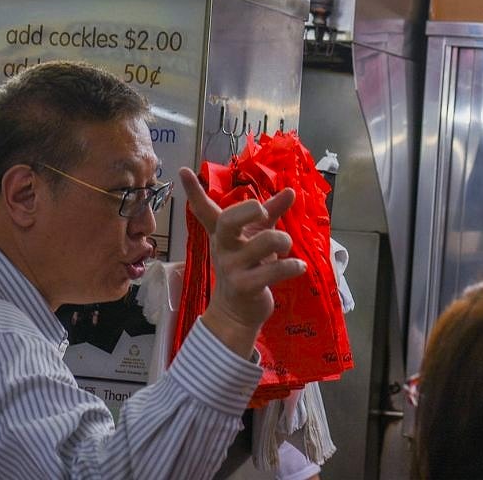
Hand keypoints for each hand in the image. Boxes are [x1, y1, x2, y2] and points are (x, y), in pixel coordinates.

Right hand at [180, 167, 306, 357]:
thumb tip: (291, 191)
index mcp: (223, 233)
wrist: (237, 312)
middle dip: (247, 211)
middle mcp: (223, 247)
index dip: (193, 191)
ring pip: (261, 243)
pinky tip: (299, 267)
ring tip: (288, 244)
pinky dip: (291, 266)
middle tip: (262, 210)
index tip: (183, 170)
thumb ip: (271, 213)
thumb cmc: (248, 266)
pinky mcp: (246, 287)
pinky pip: (272, 271)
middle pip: (227, 221)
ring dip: (281, 239)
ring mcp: (232, 268)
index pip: (204, 210)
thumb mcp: (256, 237)